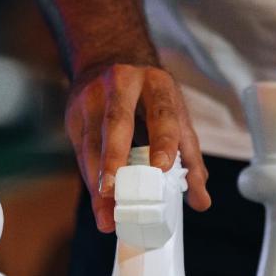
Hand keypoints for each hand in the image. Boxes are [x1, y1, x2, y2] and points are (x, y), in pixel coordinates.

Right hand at [65, 63, 210, 231]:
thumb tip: (201, 202)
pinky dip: (92, 180)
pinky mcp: (74, 115)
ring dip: (98, 181)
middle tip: (113, 192)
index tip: (162, 167)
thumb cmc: (150, 98)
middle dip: (114, 157)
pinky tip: (99, 204)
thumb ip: (190, 159)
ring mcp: (92, 98)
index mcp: (156, 84)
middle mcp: (121, 84)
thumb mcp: (175, 118)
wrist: (111, 59)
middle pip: (116, 122)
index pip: (161, 112)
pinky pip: (81, 153)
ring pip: (92, 142)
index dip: (162, 140)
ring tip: (106, 216)